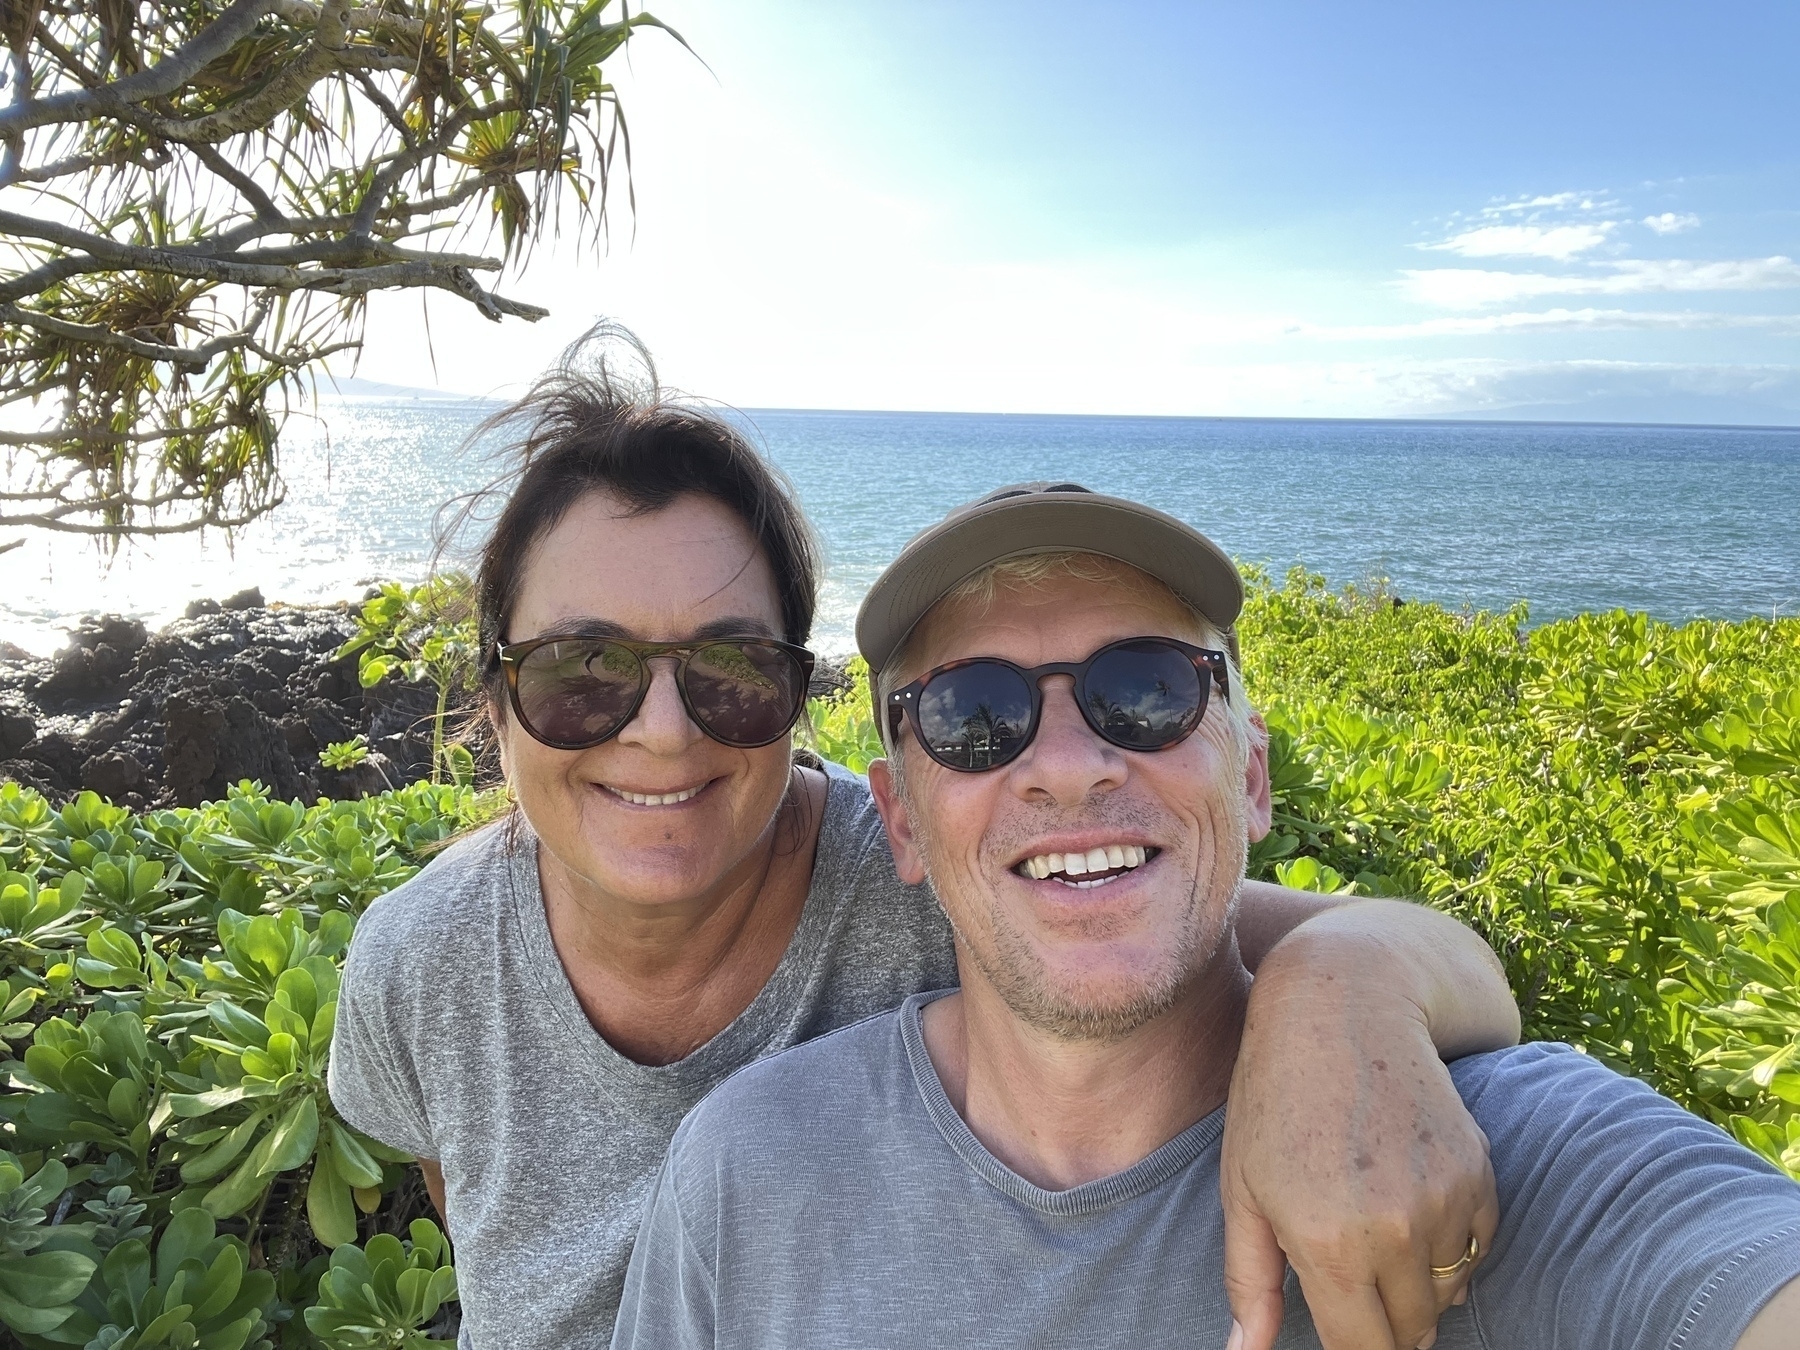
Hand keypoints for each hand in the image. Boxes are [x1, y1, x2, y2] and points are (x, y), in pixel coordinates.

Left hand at [1219, 945, 1498, 1349]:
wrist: (1344, 1007)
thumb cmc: (1275, 1097)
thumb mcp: (1241, 1186)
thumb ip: (1249, 1280)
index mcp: (1327, 1243)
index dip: (1349, 1349)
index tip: (1340, 1326)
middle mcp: (1394, 1232)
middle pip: (1410, 1332)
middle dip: (1383, 1322)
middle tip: (1353, 1276)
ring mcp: (1444, 1202)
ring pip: (1446, 1293)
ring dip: (1417, 1282)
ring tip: (1375, 1226)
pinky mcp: (1479, 1173)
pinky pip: (1476, 1248)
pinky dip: (1450, 1243)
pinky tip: (1410, 1200)